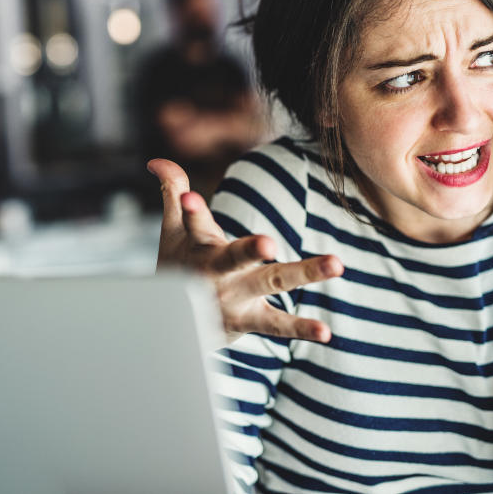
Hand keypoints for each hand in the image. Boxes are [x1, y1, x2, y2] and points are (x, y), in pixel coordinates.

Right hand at [147, 158, 342, 343]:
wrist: (172, 327)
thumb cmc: (177, 268)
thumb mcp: (171, 230)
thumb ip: (172, 190)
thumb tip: (156, 161)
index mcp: (198, 247)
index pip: (193, 223)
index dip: (191, 210)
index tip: (189, 197)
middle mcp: (218, 274)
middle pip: (235, 258)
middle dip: (250, 250)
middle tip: (269, 243)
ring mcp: (236, 298)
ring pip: (271, 283)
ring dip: (304, 273)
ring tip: (336, 263)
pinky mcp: (250, 320)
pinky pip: (278, 326)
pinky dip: (301, 328)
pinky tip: (325, 332)